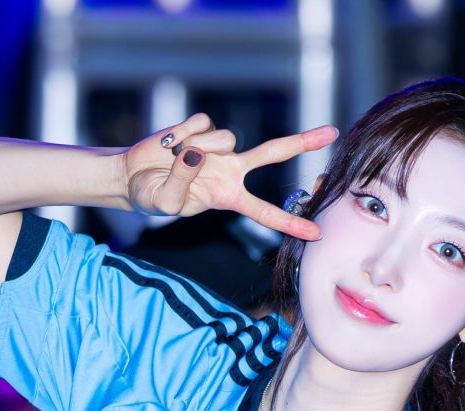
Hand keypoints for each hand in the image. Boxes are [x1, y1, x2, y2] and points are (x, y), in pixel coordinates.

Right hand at [121, 112, 336, 239]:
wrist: (133, 176)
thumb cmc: (154, 197)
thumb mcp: (167, 203)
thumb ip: (182, 182)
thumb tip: (196, 153)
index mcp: (228, 197)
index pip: (264, 212)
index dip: (290, 222)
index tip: (316, 233)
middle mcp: (231, 171)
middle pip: (272, 154)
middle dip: (302, 142)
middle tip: (332, 133)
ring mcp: (218, 148)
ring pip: (225, 137)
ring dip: (199, 146)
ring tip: (174, 158)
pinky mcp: (202, 128)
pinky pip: (201, 123)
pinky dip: (181, 133)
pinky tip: (168, 144)